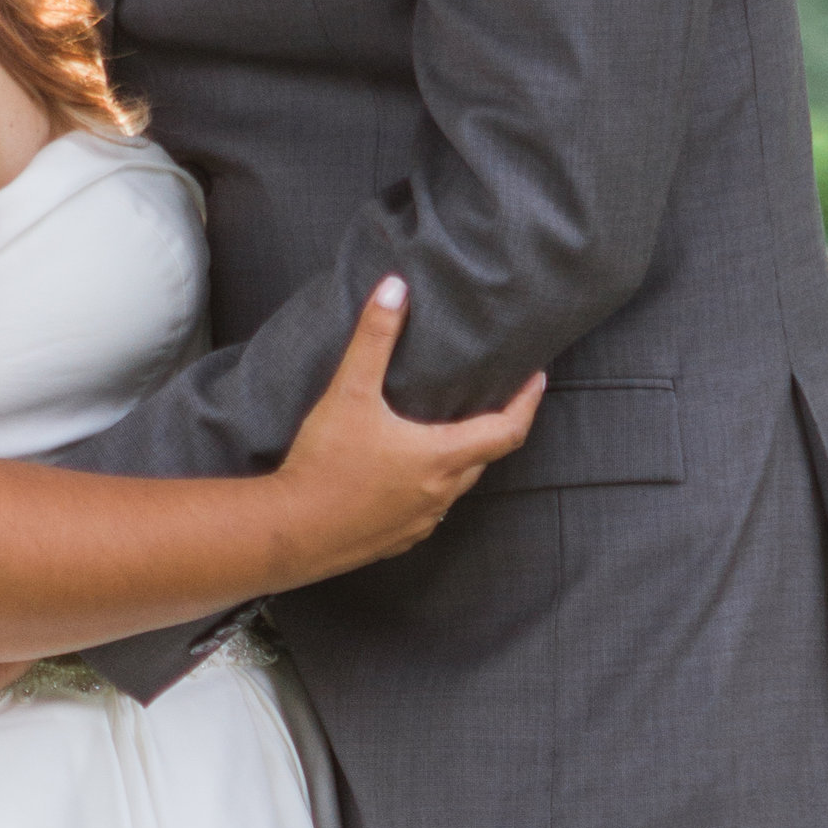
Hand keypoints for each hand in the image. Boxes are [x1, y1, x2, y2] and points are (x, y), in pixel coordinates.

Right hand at [275, 278, 545, 579]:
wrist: (290, 533)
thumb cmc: (324, 465)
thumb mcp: (349, 394)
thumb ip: (374, 338)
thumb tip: (395, 288)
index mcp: (441, 457)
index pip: (507, 430)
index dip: (527, 403)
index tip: (537, 379)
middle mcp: (440, 494)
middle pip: (484, 457)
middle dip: (494, 428)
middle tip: (494, 399)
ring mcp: (421, 522)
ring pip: (456, 486)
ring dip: (461, 458)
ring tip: (450, 430)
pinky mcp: (397, 539)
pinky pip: (428, 510)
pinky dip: (430, 487)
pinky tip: (407, 473)